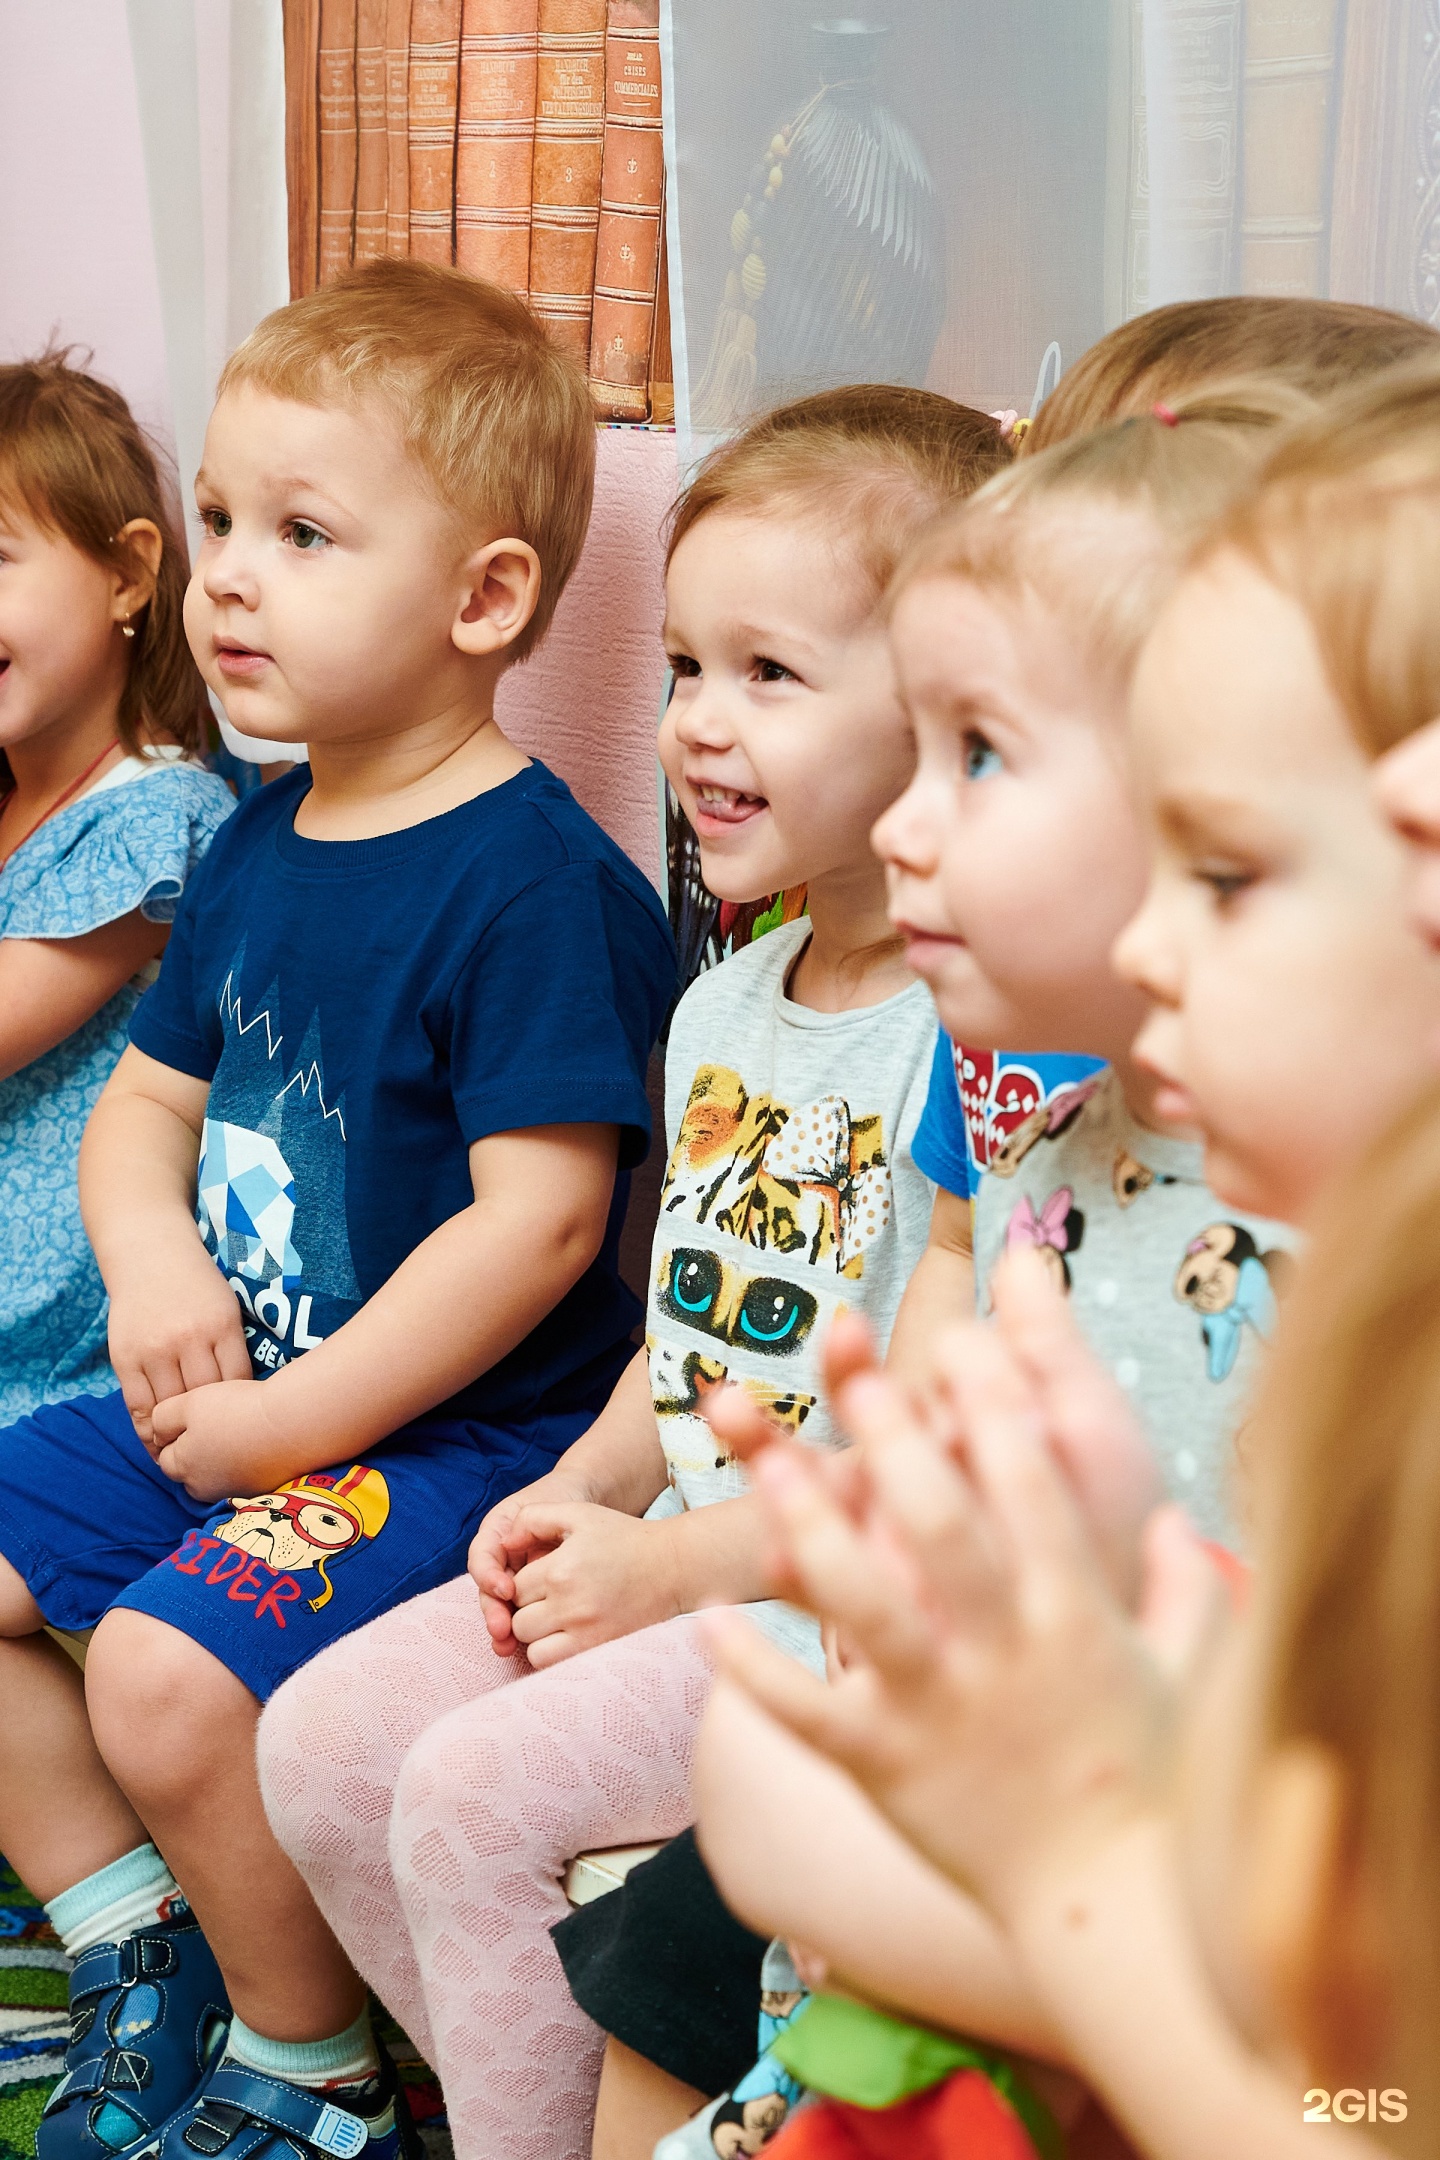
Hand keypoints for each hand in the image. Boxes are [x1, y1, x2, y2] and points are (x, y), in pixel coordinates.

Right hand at [107, 1234, 250, 1446]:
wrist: (149, 1254)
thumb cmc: (196, 1286)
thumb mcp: (227, 1308)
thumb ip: (233, 1347)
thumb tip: (250, 1397)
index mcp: (222, 1326)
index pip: (238, 1382)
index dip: (241, 1410)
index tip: (246, 1428)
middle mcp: (188, 1339)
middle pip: (206, 1400)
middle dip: (213, 1428)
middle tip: (221, 1452)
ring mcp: (154, 1350)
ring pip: (171, 1408)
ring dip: (179, 1435)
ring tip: (189, 1455)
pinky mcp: (126, 1358)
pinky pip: (139, 1406)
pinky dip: (148, 1430)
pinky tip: (158, 1444)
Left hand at [149, 1378, 281, 1503]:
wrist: (292, 1424)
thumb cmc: (236, 1410)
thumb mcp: (189, 1403)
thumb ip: (163, 1419)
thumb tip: (157, 1434)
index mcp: (182, 1466)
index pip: (164, 1456)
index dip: (173, 1434)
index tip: (194, 1415)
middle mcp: (202, 1488)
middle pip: (188, 1471)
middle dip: (193, 1452)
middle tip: (214, 1423)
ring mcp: (231, 1492)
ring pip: (214, 1476)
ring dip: (218, 1460)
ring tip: (236, 1433)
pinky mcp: (259, 1491)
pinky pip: (241, 1478)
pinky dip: (243, 1464)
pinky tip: (255, 1444)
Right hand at [468, 1465, 599, 1652]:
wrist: (590, 1503)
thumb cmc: (565, 1500)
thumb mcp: (547, 1505)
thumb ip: (528, 1520)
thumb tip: (510, 1545)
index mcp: (498, 1535)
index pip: (483, 1558)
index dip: (488, 1576)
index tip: (507, 1590)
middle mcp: (502, 1560)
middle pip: (488, 1591)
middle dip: (493, 1612)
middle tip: (501, 1630)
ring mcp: (516, 1580)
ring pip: (502, 1609)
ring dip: (502, 1629)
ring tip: (507, 1646)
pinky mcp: (534, 1598)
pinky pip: (524, 1616)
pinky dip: (523, 1633)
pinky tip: (524, 1649)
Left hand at [506, 1502, 680, 1668]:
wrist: (673, 1567)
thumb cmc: (624, 1537)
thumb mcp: (579, 1514)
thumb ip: (534, 1519)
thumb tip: (505, 1541)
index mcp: (561, 1569)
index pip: (513, 1588)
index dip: (524, 1583)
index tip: (544, 1578)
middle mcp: (570, 1604)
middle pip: (518, 1620)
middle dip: (527, 1609)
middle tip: (551, 1598)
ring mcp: (585, 1633)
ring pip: (530, 1647)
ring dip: (537, 1635)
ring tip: (558, 1618)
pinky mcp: (599, 1650)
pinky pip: (553, 1664)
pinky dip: (553, 1652)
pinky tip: (569, 1634)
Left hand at [704, 1305, 1223, 1928]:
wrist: (1110, 1908)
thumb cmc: (1150, 1782)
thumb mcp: (1185, 1673)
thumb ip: (1186, 1588)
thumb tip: (1178, 1520)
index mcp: (1075, 1613)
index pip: (1033, 1487)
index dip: (994, 1405)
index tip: (960, 1338)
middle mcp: (1004, 1651)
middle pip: (941, 1525)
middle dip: (897, 1442)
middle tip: (853, 1373)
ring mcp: (939, 1711)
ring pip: (864, 1607)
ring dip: (813, 1533)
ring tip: (765, 1471)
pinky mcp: (887, 1770)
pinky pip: (808, 1714)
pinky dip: (754, 1672)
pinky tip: (704, 1626)